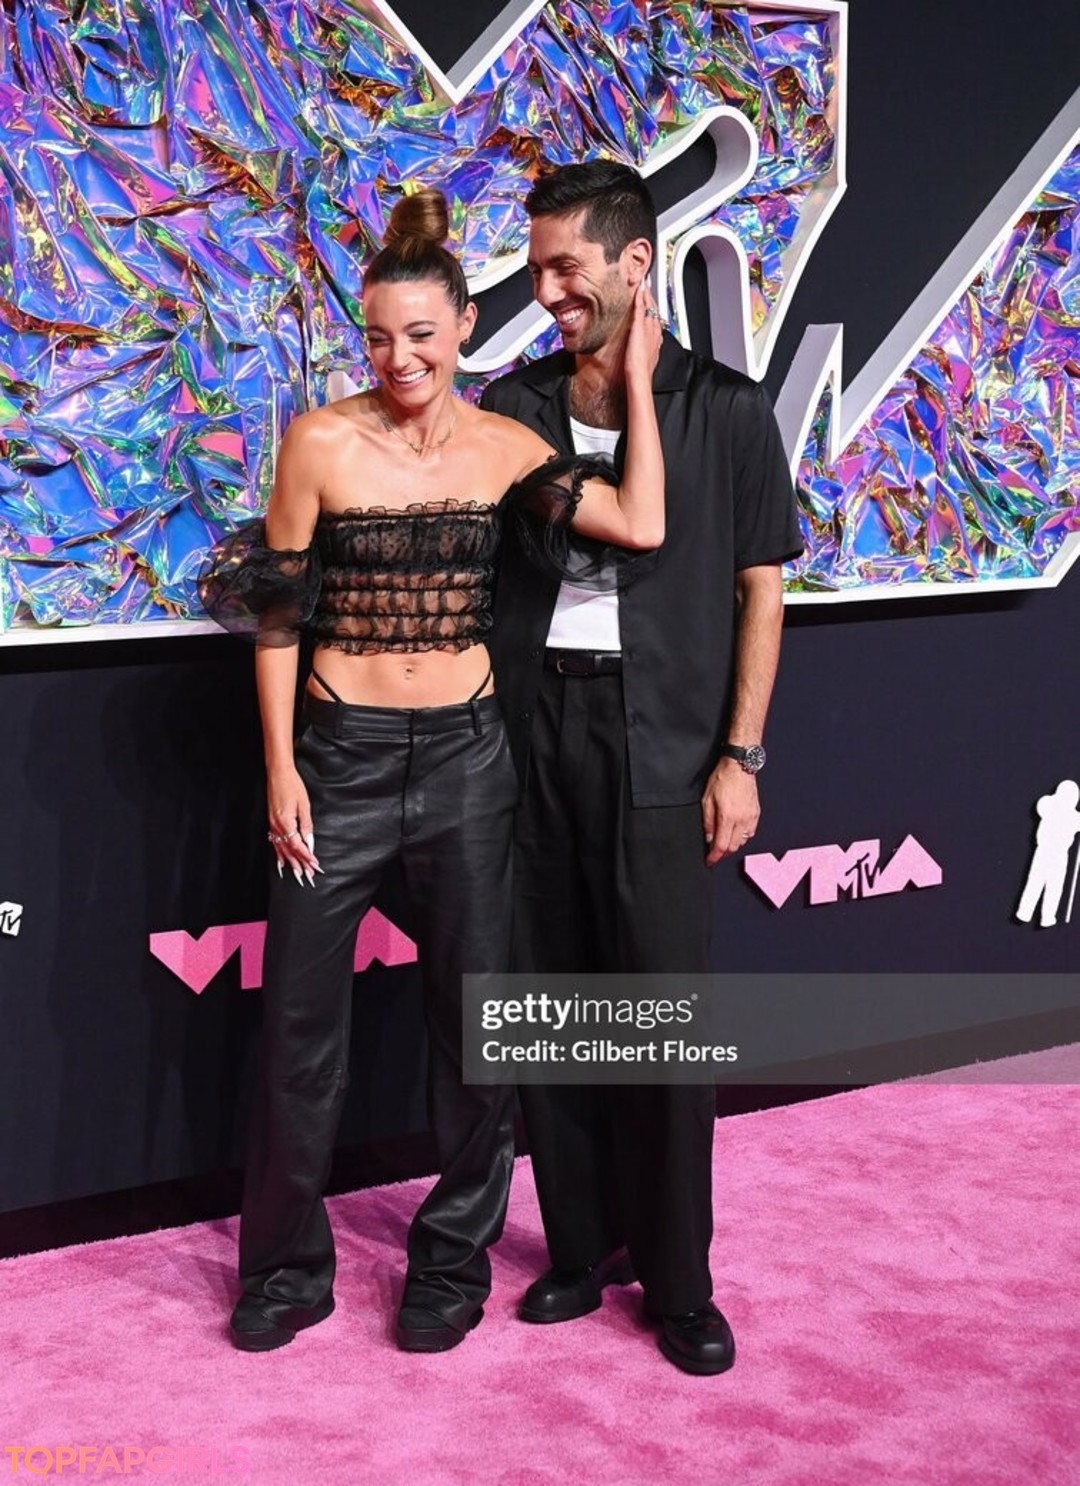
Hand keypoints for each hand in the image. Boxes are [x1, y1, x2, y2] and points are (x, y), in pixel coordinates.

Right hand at [267, 766, 321, 884]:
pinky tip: (282, 862)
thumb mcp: (304, 805)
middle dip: (299, 864)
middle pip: (289, 850)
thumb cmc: (292, 786)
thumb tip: (310, 843)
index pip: (297, 845)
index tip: (314, 865)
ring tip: (297, 874)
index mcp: (286, 823)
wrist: (278, 773)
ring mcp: (272, 825)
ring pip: (281, 848)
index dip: (306, 857)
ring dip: (290, 862)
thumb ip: (307, 826)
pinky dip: (279, 854)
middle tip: (308, 876)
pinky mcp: (271, 822)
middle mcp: (277, 826)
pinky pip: (275, 843)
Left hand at [623, 279, 662, 387]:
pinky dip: (641, 297)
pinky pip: (641, 307)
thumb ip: (646, 352)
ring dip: (647, 295)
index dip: (654, 310)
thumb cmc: (642, 372)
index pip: (656, 320)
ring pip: (650, 307)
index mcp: (657, 339)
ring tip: (644, 284)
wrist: (640, 376)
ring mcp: (648, 327)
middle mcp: (655, 331)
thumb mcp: (647, 360)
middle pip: (655, 311)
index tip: (651, 304)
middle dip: (652, 300)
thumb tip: (643, 353)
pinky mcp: (640, 326)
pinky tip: (639, 289)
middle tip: (648, 288)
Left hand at [700, 758, 759, 866]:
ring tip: (723, 843)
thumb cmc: (722, 779)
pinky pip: (750, 833)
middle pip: (733, 847)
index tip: (709, 861)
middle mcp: (742, 820)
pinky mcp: (756, 813)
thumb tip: (708, 838)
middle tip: (714, 854)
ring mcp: (751, 817)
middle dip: (723, 854)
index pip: (721, 845)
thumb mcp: (707, 800)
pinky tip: (735, 833)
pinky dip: (742, 838)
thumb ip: (708, 822)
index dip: (714, 856)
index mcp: (728, 817)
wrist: (739, 766)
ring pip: (743, 842)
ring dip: (732, 846)